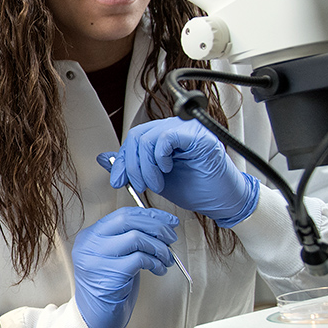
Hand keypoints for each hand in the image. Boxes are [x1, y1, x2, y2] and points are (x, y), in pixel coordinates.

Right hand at [71, 207, 176, 327]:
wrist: (95, 317)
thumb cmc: (110, 287)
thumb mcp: (114, 256)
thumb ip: (128, 238)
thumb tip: (160, 224)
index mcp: (90, 236)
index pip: (122, 214)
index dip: (150, 215)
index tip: (168, 221)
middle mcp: (90, 244)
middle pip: (128, 221)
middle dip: (157, 227)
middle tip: (171, 237)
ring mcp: (97, 258)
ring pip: (137, 238)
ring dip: (159, 248)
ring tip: (166, 258)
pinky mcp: (109, 273)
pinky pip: (140, 259)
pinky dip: (156, 262)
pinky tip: (159, 269)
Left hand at [108, 118, 259, 226]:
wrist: (221, 200)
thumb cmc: (195, 188)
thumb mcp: (155, 178)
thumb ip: (132, 166)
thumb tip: (105, 159)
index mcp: (165, 135)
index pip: (134, 138)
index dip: (122, 160)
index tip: (118, 181)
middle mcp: (176, 126)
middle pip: (137, 135)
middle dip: (131, 165)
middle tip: (138, 185)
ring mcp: (188, 127)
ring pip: (148, 137)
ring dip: (145, 166)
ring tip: (155, 183)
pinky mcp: (198, 134)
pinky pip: (166, 137)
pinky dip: (160, 157)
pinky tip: (167, 170)